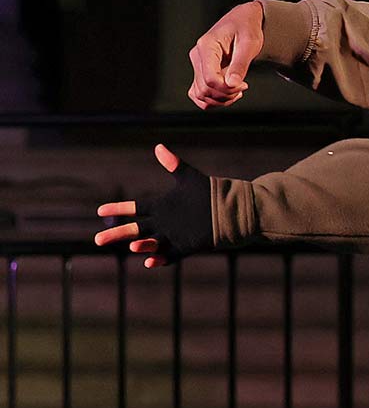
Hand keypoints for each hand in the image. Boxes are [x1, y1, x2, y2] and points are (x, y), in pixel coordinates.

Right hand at [94, 144, 212, 266]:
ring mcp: (174, 236)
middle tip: (98, 239)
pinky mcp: (186, 247)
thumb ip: (174, 165)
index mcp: (161, 207)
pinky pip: (171, 255)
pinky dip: (160, 259)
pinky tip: (150, 261)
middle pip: (135, 229)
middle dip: (117, 234)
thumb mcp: (190, 179)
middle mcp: (163, 223)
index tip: (100, 210)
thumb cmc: (210, 194)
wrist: (232, 210)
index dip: (118, 209)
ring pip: (151, 243)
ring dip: (142, 245)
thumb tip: (158, 146)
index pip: (135, 208)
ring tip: (132, 245)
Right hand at [188, 2, 265, 108]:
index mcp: (207, 46)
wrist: (243, 20)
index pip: (210, 78)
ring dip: (220, 99)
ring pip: (200, 93)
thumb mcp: (249, 43)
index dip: (227, 89)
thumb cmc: (247, 28)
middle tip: (243, 87)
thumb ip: (240, 64)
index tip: (244, 85)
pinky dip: (212, 98)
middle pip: (204, 88)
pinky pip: (198, 92)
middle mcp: (198, 56)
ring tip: (237, 90)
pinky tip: (229, 93)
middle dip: (226, 94)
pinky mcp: (201, 70)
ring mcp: (197, 64)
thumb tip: (232, 84)